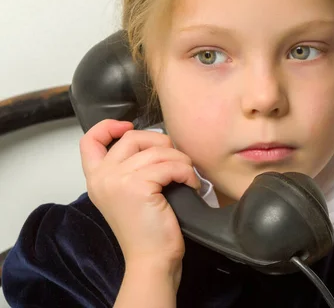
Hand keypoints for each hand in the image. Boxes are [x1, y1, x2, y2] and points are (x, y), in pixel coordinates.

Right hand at [79, 119, 200, 270]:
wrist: (151, 260)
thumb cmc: (147, 231)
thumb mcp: (128, 195)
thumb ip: (130, 169)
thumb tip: (157, 142)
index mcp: (97, 179)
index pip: (89, 140)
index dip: (108, 126)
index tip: (128, 127)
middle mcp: (102, 177)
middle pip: (133, 138)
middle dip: (161, 144)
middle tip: (176, 162)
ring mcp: (118, 180)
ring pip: (158, 151)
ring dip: (181, 161)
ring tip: (187, 177)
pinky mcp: (138, 186)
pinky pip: (171, 165)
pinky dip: (187, 173)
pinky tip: (191, 186)